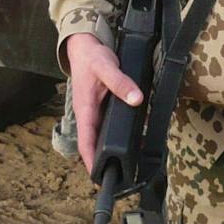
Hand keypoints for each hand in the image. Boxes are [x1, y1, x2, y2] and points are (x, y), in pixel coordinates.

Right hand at [64, 32, 143, 175]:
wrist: (86, 46)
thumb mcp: (106, 67)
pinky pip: (111, 125)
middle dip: (106, 161)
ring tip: (135, 160)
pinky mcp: (103, 107)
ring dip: (115, 148)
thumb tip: (136, 99)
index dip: (91, 161)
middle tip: (124, 175)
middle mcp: (89, 115)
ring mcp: (96, 112)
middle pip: (95, 144)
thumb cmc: (92, 57)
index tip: (99, 178)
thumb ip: (120, 83)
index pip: (85, 142)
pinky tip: (139, 135)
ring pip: (104, 136)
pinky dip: (122, 133)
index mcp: (84, 110)